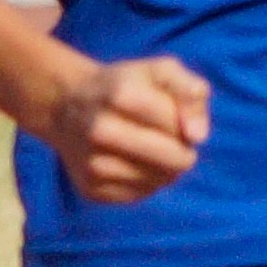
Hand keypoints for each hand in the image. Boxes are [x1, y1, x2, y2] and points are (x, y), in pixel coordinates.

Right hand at [40, 53, 210, 202]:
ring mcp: (92, 163)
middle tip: (170, 140)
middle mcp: (101, 130)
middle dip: (183, 151)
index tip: (171, 115)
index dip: (185, 123)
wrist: (67, 105)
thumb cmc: (126, 86)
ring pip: (160, 181)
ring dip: (166, 169)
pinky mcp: (90, 189)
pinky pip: (140, 195)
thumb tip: (198, 137)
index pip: (179, 126)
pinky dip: (146, 183)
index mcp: (121, 95)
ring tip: (150, 149)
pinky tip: (133, 163)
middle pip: (174, 160)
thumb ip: (191, 92)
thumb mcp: (161, 71)